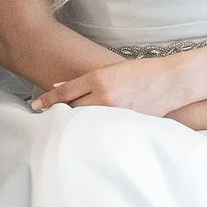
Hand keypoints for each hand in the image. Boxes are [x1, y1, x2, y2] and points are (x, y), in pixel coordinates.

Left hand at [28, 57, 188, 117]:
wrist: (172, 81)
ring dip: (73, 125)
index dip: (47, 100)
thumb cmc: (142, 72)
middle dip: (57, 115)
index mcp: (99, 79)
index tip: (34, 106)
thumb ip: (86, 80)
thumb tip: (60, 87)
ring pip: (85, 122)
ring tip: (61, 130)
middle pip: (71, 109)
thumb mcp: (112, 69)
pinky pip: (102, 130)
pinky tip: (86, 136)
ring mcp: (114, 112)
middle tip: (43, 121)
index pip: (65, 92)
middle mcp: (104, 96)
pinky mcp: (125, 124)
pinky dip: (92, 132)